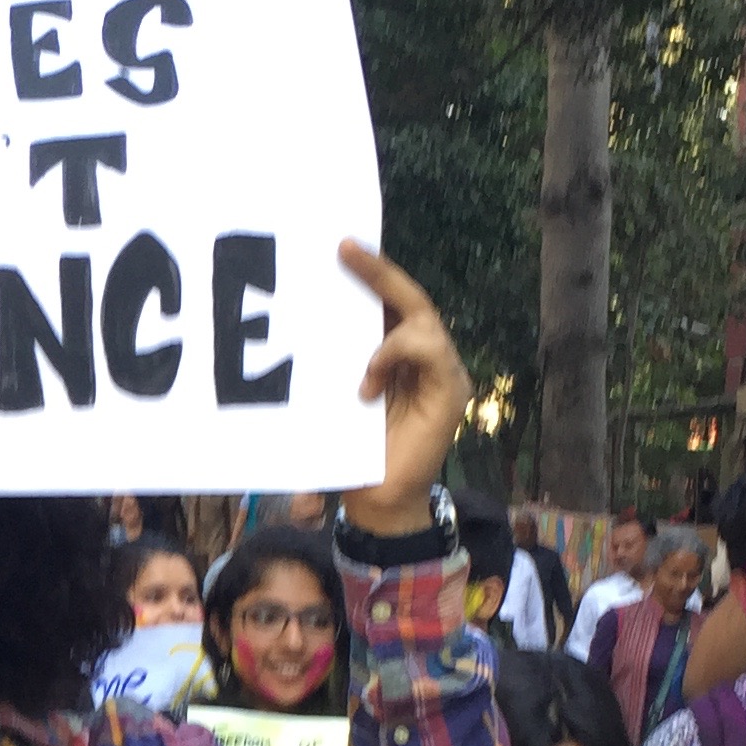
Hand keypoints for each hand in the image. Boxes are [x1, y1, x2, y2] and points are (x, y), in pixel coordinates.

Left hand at [335, 245, 471, 531]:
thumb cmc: (351, 450)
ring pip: (424, 320)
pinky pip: (431, 352)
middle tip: (345, 249)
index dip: (371, 272)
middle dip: (379, 272)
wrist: (377, 501)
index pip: (389, 302)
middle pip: (410, 299)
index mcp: (398, 354)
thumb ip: (333, 362)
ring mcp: (442, 373)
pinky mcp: (450, 392)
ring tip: (359, 359)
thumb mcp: (335, 396)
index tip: (340, 245)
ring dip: (387, 327)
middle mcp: (425, 357)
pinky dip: (397, 356)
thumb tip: (295, 322)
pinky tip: (370, 380)